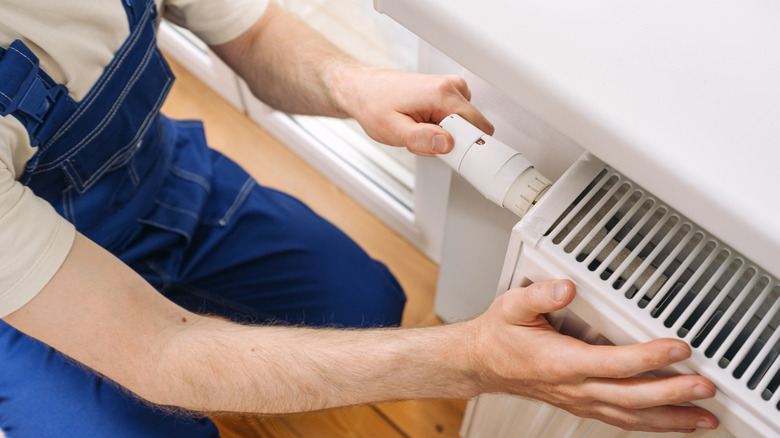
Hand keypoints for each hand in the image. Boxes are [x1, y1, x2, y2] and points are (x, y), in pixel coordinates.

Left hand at [335, 67, 493, 155]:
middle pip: (470, 126)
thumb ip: (421, 139)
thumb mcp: (393, 130)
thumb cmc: (373, 105)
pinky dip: (439, 126)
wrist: (362, 89)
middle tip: (423, 140)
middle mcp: (449, 86)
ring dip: (443, 134)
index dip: (463, 146)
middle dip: (450, 141)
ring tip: (418, 130)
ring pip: (462, 124)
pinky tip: (421, 124)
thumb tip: (448, 144)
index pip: (475, 126)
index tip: (447, 153)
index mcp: (441, 93)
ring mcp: (448, 87)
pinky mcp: (445, 92)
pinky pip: (454, 118)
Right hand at [465, 280, 718, 432]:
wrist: (483, 363)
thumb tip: (566, 287)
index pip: (615, 363)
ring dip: (670, 420)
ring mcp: (579, 400)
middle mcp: (574, 387)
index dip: (650, 357)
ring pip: (631, 417)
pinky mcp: (581, 405)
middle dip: (673, 394)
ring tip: (702, 418)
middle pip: (632, 397)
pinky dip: (651, 425)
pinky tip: (669, 423)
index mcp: (561, 362)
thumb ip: (540, 295)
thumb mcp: (512, 306)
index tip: (679, 348)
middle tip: (705, 388)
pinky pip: (621, 421)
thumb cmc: (500, 336)